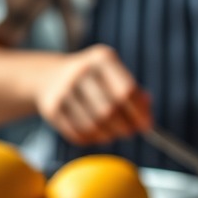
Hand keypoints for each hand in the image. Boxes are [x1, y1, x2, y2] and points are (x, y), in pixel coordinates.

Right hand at [34, 44, 151, 144]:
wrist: (51, 75)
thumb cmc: (96, 79)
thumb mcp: (115, 75)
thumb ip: (135, 94)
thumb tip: (146, 118)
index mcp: (102, 58)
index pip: (126, 90)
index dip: (139, 112)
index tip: (146, 125)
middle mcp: (81, 71)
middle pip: (109, 110)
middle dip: (125, 127)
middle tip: (130, 132)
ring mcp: (64, 89)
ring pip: (93, 125)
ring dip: (109, 135)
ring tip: (114, 133)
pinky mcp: (52, 108)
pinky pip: (77, 133)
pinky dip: (92, 139)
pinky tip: (97, 134)